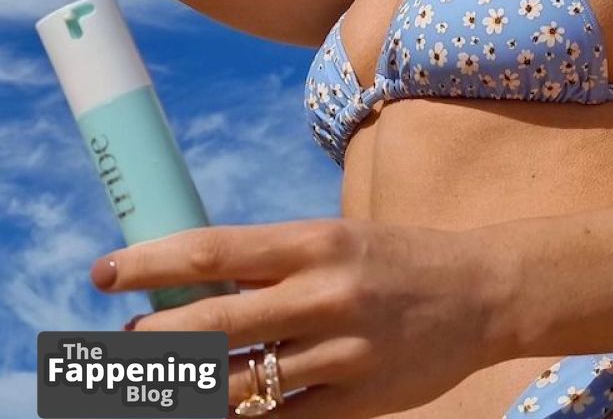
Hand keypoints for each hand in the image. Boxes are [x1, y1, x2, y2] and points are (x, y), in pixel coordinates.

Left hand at [90, 216, 514, 417]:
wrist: (480, 291)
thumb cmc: (395, 258)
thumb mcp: (334, 239)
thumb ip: (271, 262)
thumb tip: (195, 280)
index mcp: (314, 241)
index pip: (213, 251)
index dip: (150, 264)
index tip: (104, 272)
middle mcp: (323, 294)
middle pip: (213, 325)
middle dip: (152, 340)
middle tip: (120, 343)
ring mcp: (341, 353)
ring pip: (239, 385)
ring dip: (186, 388)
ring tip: (158, 383)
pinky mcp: (357, 400)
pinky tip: (220, 411)